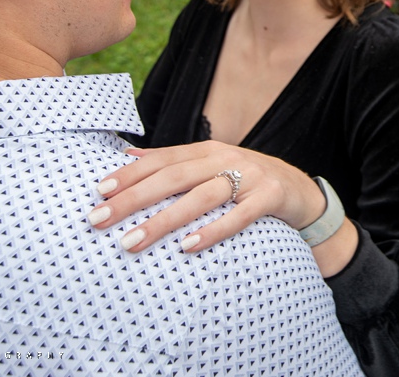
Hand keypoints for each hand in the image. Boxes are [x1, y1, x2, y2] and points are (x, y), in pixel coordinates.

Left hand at [89, 140, 327, 254]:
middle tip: (99, 219)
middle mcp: (226, 158)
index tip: (98, 191)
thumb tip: (127, 156)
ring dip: (163, 220)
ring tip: (130, 241)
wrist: (300, 191)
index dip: (129, 173)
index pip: (161, 159)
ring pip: (200, 197)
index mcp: (207, 150)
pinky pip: (239, 216)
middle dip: (133, 198)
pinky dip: (212, 231)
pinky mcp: (270, 197)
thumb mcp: (211, 167)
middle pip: (173, 177)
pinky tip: (186, 247)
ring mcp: (249, 177)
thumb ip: (174, 162)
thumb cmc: (245, 182)